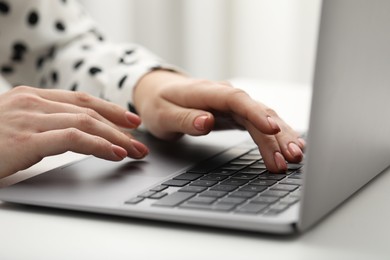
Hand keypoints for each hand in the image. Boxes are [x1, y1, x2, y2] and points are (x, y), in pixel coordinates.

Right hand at [0, 86, 147, 177]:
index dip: (109, 109)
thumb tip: (75, 134)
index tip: (129, 120)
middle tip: (140, 140)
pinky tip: (115, 153)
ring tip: (134, 150)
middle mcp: (31, 102)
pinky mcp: (25, 138)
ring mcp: (28, 118)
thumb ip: (43, 125)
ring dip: (116, 137)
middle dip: (119, 126)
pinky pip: (74, 138)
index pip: (80, 100)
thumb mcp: (15, 126)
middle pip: (89, 110)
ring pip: (86, 122)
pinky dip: (99, 145)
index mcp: (30, 97)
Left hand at [134, 70, 304, 172]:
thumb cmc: (159, 103)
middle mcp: (225, 95)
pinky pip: (260, 124)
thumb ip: (184, 119)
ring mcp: (233, 105)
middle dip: (276, 134)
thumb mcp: (162, 114)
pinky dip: (275, 136)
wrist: (160, 91)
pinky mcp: (236, 114)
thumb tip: (207, 122)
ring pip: (263, 118)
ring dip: (280, 137)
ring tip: (295, 157)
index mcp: (207, 92)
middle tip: (291, 157)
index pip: (237, 100)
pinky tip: (289, 147)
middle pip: (257, 111)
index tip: (272, 129)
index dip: (256, 113)